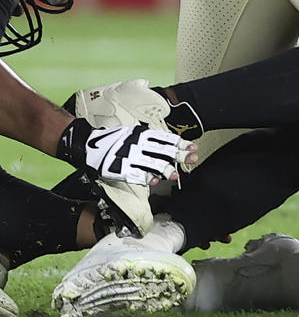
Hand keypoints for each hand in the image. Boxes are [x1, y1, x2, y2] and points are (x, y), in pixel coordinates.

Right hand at [57, 118, 197, 185]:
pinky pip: (138, 176)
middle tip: (193, 158)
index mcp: (141, 135)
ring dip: (167, 170)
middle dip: (180, 155)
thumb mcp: (133, 134)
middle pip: (164, 150)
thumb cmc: (113, 139)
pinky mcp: (120, 169)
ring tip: (176, 174)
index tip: (192, 146)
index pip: (166, 139)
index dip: (181, 143)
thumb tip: (169, 145)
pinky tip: (156, 182)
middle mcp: (137, 145)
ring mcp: (129, 157)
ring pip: (154, 164)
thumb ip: (149, 139)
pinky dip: (148, 179)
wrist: (87, 144)